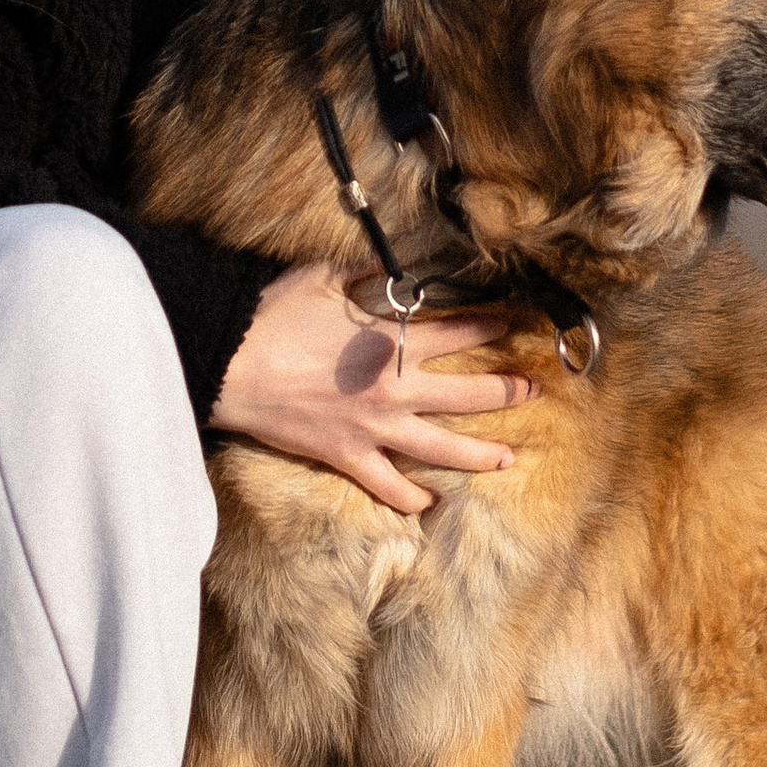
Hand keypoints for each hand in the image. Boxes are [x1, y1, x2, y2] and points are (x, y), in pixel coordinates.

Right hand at [209, 259, 535, 514]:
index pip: (458, 334)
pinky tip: (431, 502)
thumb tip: (381, 264)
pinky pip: (390, 487)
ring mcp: (375, 428)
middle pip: (468, 394)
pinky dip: (412, 498)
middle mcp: (395, 388)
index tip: (512, 325)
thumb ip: (360, 274)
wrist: (233, 363)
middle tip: (533, 390)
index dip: (490, 328)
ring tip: (508, 458)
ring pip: (444, 448)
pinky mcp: (349, 457)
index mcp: (393, 342)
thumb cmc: (275, 316)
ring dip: (482, 454)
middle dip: (507, 391)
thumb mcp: (322, 278)